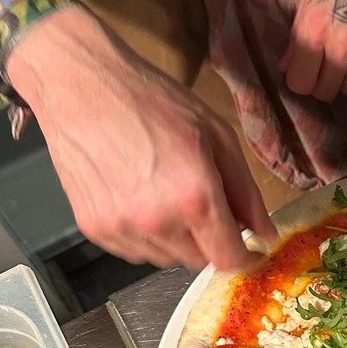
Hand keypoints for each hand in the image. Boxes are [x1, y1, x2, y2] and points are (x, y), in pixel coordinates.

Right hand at [7, 6, 276, 269]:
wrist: (81, 86)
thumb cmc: (154, 101)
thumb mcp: (218, 135)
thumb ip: (246, 191)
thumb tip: (264, 232)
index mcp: (194, 197)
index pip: (229, 259)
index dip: (242, 255)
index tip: (245, 243)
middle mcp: (157, 222)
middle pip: (198, 261)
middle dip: (209, 240)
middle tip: (202, 201)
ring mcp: (121, 229)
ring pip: (166, 259)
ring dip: (176, 239)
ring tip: (165, 193)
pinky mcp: (94, 229)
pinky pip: (134, 251)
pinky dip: (145, 236)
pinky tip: (139, 197)